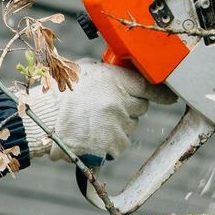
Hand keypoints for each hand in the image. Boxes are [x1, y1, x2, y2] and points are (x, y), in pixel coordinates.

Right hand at [9, 59, 164, 162]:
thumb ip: (109, 75)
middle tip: (106, 106)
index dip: (161, 93)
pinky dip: (109, 142)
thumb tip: (125, 76)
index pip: (149, 86)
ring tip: (93, 121)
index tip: (170, 97)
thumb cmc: (61, 93)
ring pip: (129, 127)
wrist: (44, 118)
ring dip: (117, 125)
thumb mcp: (86, 71)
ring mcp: (117, 124)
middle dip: (128, 107)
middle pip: (139, 107)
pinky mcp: (112, 143)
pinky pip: (119, 144)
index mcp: (116, 80)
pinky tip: (92, 135)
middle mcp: (121, 102)